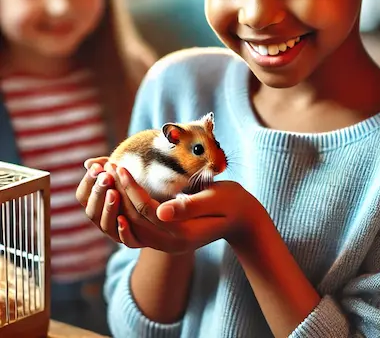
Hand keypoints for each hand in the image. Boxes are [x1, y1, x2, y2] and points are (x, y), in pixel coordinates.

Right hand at [77, 158, 177, 251]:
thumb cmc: (149, 189)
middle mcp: (108, 221)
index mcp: (101, 205)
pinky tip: (122, 220)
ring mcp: (123, 232)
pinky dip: (123, 232)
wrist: (179, 215)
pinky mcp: (143, 240)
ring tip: (114, 192)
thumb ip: (111, 169)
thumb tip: (89, 163)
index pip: (82, 197)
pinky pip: (129, 242)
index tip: (97, 168)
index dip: (87, 183)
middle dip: (98, 193)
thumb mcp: (129, 176)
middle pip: (92, 213)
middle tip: (106, 176)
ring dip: (109, 209)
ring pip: (108, 227)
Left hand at [116, 166, 265, 253]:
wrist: (242, 218)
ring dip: (119, 202)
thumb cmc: (233, 203)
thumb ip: (189, 206)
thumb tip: (161, 212)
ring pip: (133, 227)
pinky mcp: (166, 238)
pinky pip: (139, 228)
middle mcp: (172, 244)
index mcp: (184, 234)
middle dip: (119, 194)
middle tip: (106, 169)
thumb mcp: (216, 200)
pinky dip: (126, 210)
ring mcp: (168, 244)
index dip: (131, 189)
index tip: (120, 167)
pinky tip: (119, 192)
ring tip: (109, 177)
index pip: (146, 212)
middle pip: (134, 221)